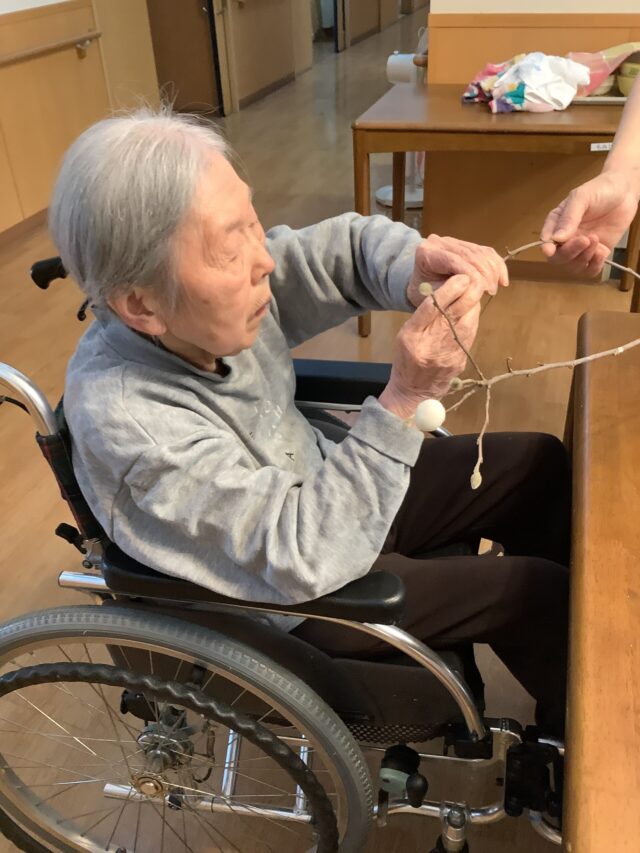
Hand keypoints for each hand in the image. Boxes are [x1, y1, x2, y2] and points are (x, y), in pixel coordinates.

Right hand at [380, 274, 482, 419]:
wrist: (412, 393)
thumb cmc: (406, 360)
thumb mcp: (404, 335)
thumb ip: (422, 317)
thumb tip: (443, 293)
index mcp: (412, 336)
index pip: (432, 308)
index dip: (449, 290)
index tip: (460, 277)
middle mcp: (430, 345)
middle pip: (454, 313)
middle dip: (468, 293)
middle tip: (474, 279)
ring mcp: (447, 354)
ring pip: (467, 322)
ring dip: (474, 305)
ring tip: (474, 292)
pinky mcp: (459, 361)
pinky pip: (470, 335)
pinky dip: (472, 320)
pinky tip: (472, 311)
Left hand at [406, 234, 508, 308]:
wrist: (418, 285)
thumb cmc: (422, 294)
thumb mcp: (431, 296)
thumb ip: (450, 291)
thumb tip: (474, 286)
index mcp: (426, 253)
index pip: (454, 260)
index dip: (472, 274)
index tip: (483, 290)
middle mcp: (439, 242)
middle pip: (470, 254)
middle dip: (485, 273)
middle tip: (491, 291)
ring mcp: (453, 241)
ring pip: (480, 251)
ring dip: (493, 269)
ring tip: (495, 287)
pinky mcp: (465, 244)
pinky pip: (485, 251)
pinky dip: (496, 264)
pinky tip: (502, 279)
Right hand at [541, 171, 639, 275]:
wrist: (625, 191)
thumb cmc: (600, 189)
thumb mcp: (582, 198)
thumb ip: (569, 218)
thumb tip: (555, 239)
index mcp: (556, 224)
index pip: (546, 241)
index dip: (548, 249)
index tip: (551, 250)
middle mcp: (566, 239)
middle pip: (558, 258)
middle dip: (570, 253)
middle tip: (586, 239)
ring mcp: (581, 248)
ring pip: (573, 267)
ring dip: (584, 258)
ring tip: (596, 239)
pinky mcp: (597, 253)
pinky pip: (590, 270)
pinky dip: (594, 266)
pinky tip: (602, 252)